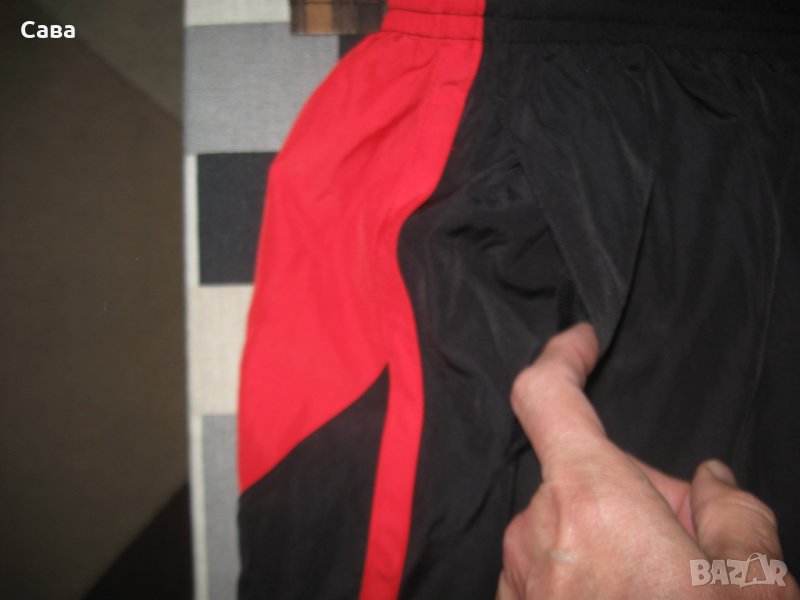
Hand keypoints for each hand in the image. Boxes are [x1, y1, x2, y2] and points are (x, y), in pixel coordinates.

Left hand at [497, 323, 798, 598]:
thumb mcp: (753, 586)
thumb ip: (735, 516)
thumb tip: (712, 484)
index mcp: (591, 502)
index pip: (546, 395)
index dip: (562, 357)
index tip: (581, 342)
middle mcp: (537, 530)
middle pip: (582, 474)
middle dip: (636, 492)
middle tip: (690, 542)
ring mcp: (518, 572)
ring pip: (567, 524)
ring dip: (612, 538)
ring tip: (666, 585)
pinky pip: (549, 564)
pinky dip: (585, 572)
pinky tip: (626, 597)